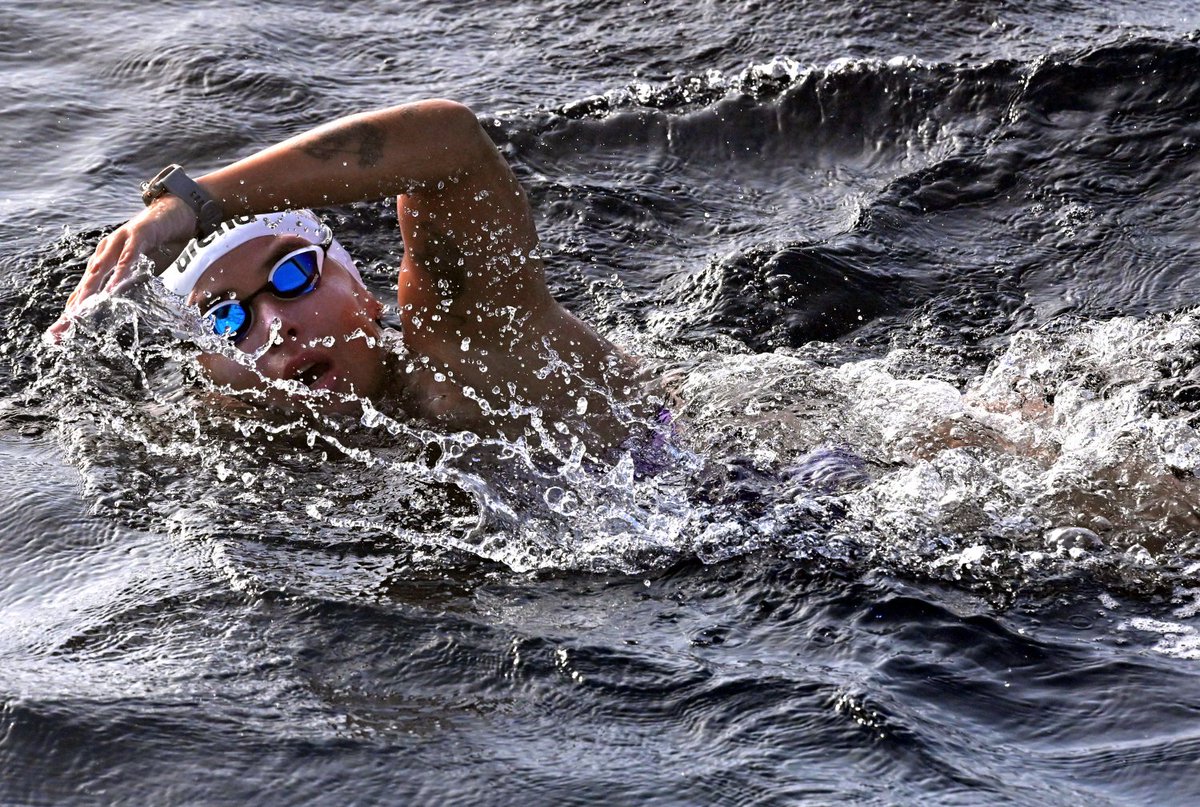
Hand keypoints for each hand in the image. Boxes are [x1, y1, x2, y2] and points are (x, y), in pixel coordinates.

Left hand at [45, 195, 197, 342]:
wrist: (171, 211)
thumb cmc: (153, 242)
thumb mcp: (136, 267)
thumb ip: (126, 284)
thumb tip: (117, 306)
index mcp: (105, 261)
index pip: (86, 290)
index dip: (73, 311)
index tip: (60, 334)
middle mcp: (106, 251)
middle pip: (87, 282)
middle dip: (74, 306)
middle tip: (63, 327)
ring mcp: (120, 241)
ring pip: (102, 269)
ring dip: (90, 289)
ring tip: (81, 309)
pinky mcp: (138, 234)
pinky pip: (128, 256)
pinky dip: (120, 271)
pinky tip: (114, 285)